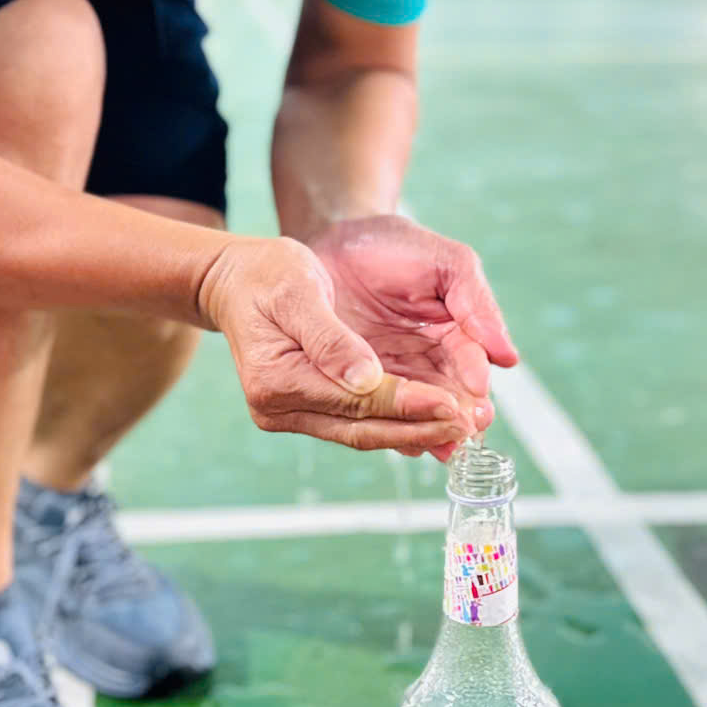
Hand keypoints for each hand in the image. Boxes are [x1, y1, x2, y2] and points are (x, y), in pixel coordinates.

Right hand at [197, 237, 472, 454]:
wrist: (236, 280)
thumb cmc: (267, 274)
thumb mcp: (296, 289)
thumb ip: (330, 337)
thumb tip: (367, 379)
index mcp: (275, 378)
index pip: (355, 402)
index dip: (407, 404)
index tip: (453, 405)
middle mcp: (278, 408)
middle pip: (362, 428)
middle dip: (420, 427)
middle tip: (470, 425)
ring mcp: (289, 413)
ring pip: (363, 432)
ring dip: (414, 431)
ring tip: (463, 429)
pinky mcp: (304, 409)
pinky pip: (356, 422)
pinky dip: (396, 422)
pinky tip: (431, 422)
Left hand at [304, 214, 518, 460]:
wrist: (335, 238)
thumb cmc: (395, 245)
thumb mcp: (447, 263)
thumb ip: (477, 303)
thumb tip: (508, 357)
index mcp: (456, 332)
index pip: (470, 362)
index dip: (474, 378)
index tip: (477, 393)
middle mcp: (428, 360)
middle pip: (448, 395)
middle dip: (457, 414)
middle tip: (463, 428)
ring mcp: (393, 374)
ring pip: (414, 409)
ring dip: (428, 428)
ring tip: (436, 442)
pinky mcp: (358, 383)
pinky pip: (377, 409)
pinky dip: (390, 425)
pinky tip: (400, 440)